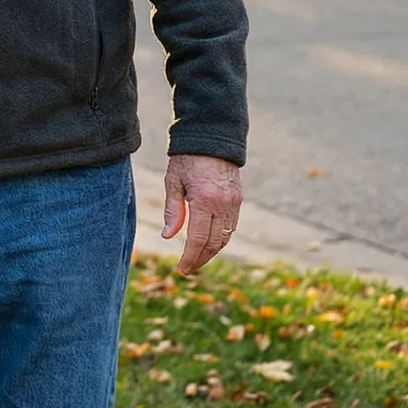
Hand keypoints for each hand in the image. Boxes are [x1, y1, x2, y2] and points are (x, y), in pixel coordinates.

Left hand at [162, 154, 242, 274]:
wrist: (212, 138)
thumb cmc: (187, 159)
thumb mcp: (173, 181)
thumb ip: (173, 210)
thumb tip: (169, 236)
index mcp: (204, 200)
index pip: (198, 239)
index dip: (190, 257)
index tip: (182, 269)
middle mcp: (223, 204)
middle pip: (213, 243)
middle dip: (200, 259)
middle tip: (187, 268)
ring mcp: (234, 203)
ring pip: (225, 238)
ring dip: (212, 252)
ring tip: (197, 258)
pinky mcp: (238, 200)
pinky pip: (231, 227)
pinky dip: (220, 238)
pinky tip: (208, 242)